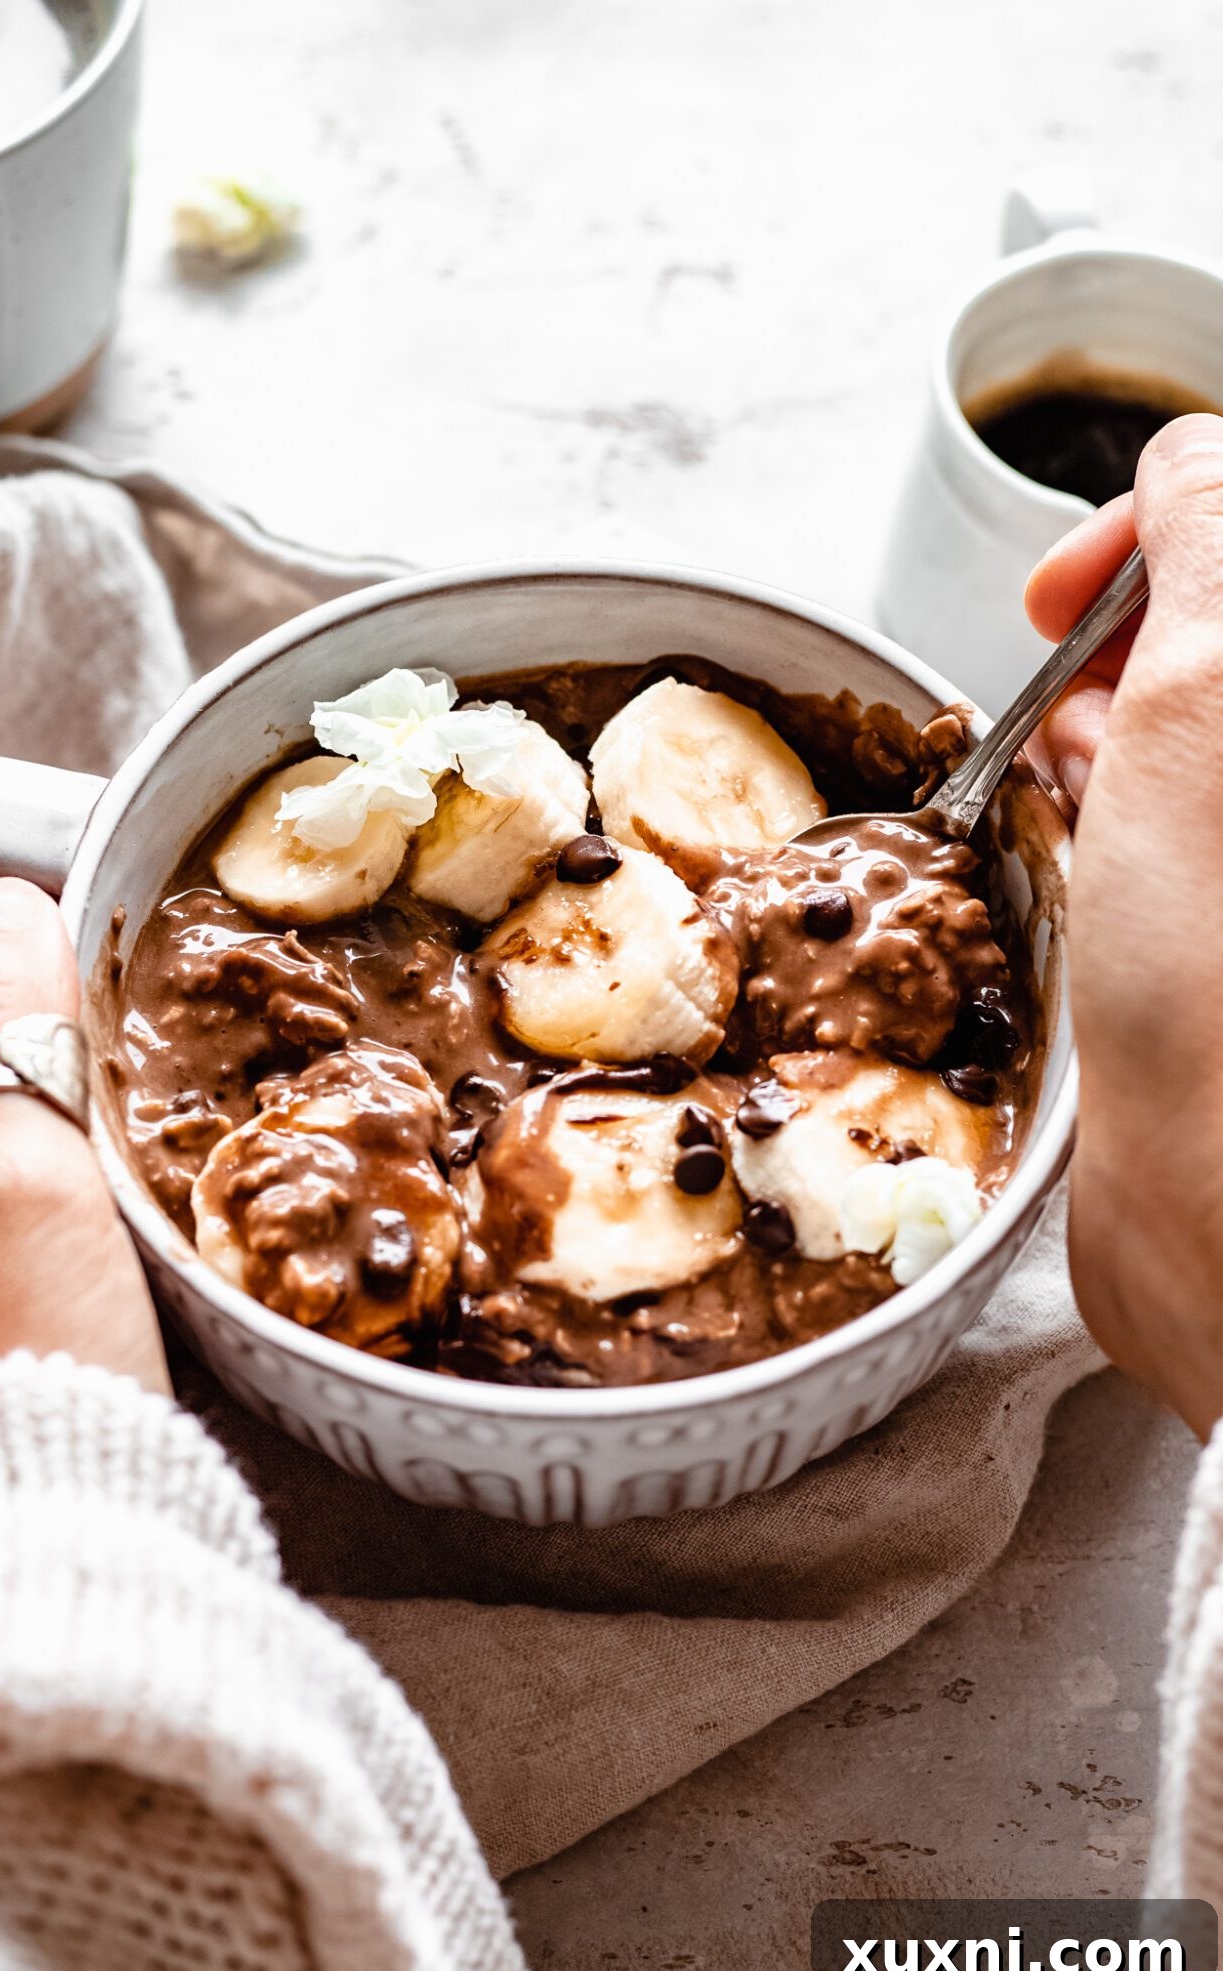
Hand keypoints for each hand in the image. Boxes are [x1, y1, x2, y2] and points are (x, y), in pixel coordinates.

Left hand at [0, 878, 166, 1391]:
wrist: (22, 1550)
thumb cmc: (11, 1383)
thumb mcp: (13, 1175)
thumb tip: (9, 908)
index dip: (39, 991)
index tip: (103, 1063)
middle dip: (31, 1066)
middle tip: (84, 1168)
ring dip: (34, 1132)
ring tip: (74, 1223)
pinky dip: (22, 1190)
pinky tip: (53, 1253)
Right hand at [1027, 414, 1222, 1435]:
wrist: (1218, 1210)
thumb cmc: (1221, 980)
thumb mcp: (1213, 691)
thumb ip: (1212, 529)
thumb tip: (1189, 455)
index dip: (1169, 533)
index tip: (1085, 594)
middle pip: (1215, 638)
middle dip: (1139, 632)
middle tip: (1070, 679)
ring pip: (1187, 724)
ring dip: (1115, 718)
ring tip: (1068, 771)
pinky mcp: (1222, 925)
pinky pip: (1166, 809)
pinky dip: (1114, 798)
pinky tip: (1078, 832)